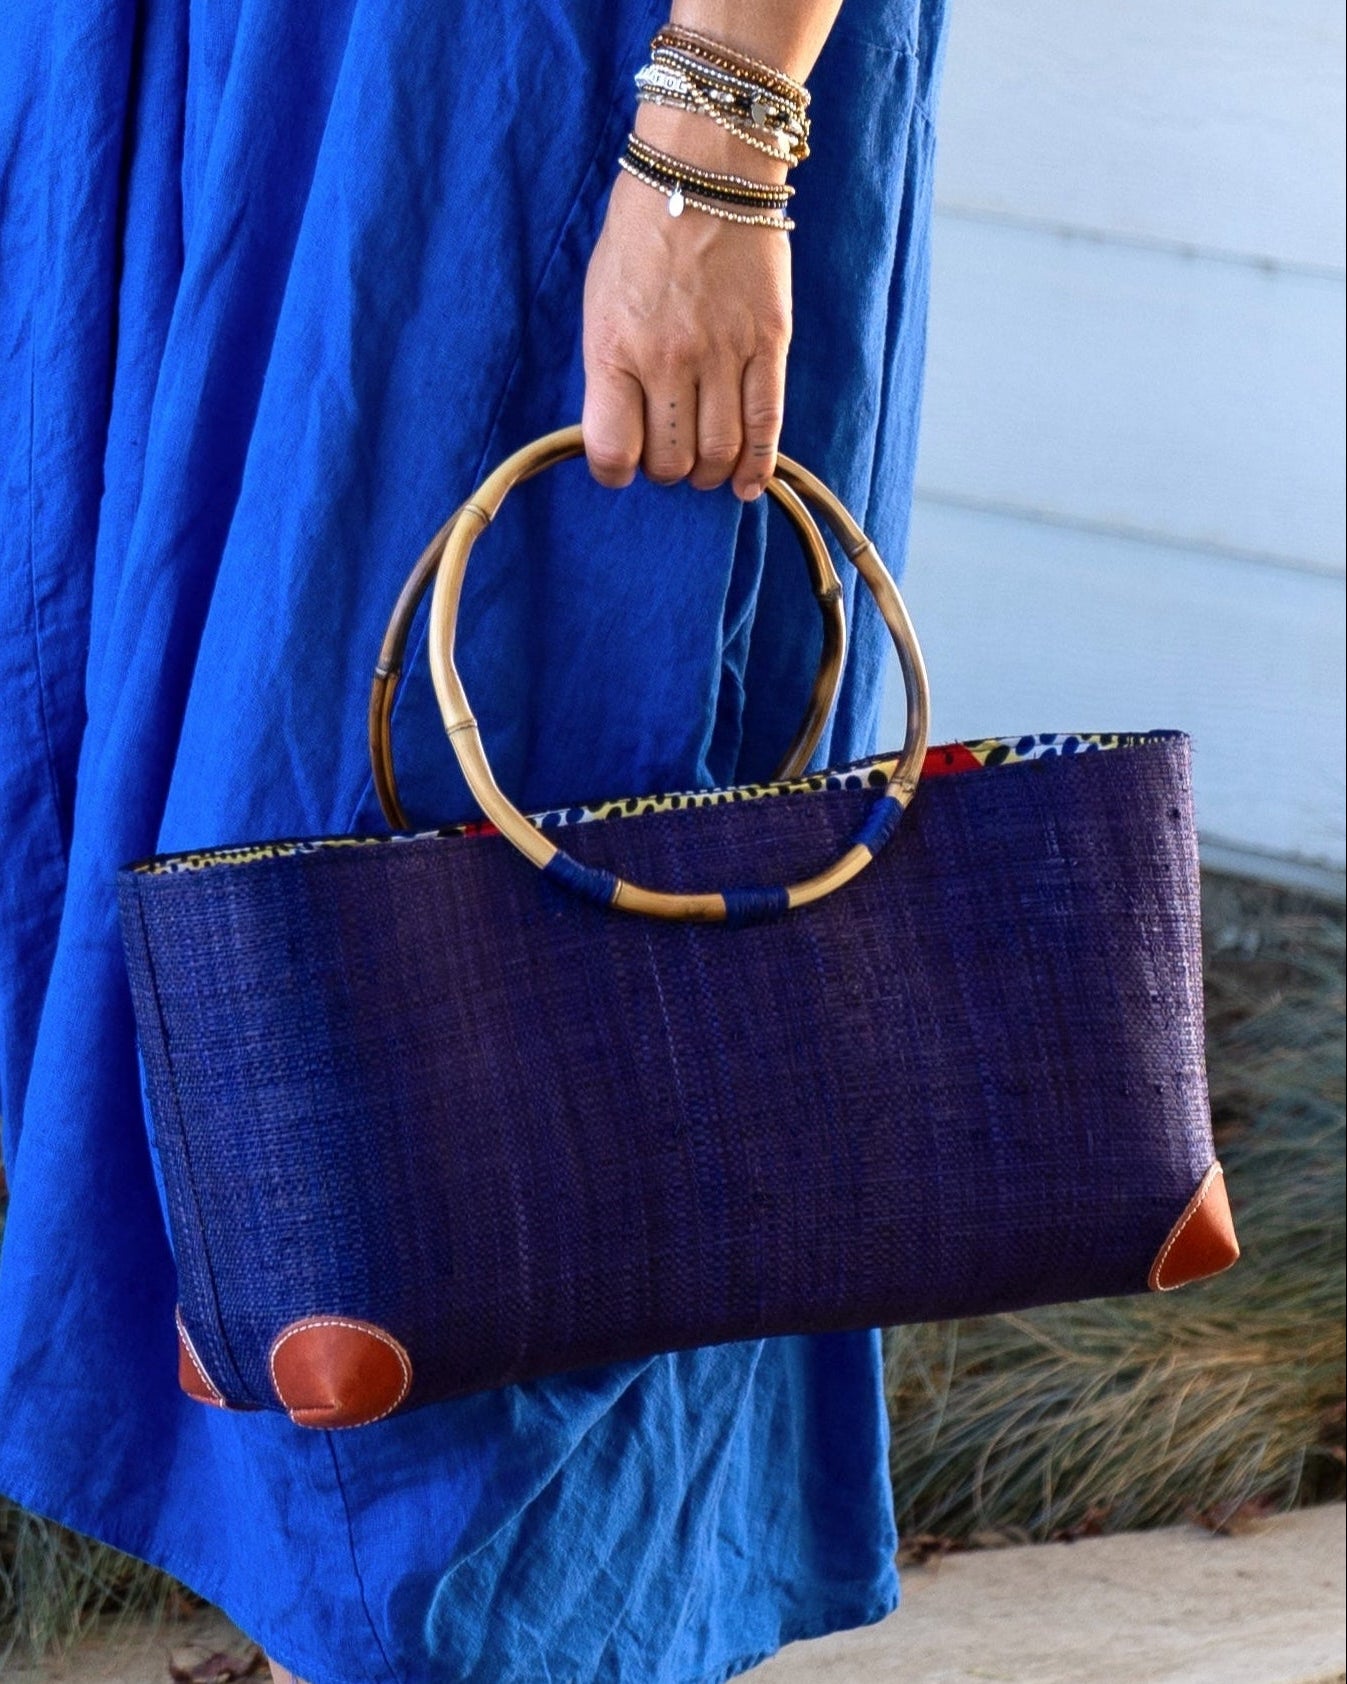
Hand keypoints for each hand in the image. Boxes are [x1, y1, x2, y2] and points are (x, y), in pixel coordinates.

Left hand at [581, 106, 792, 501]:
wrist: (704, 168)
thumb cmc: (642, 233)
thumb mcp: (599, 300)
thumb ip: (609, 368)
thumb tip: (623, 429)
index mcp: (615, 348)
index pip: (613, 451)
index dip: (615, 473)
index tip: (620, 468)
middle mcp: (668, 360)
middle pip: (669, 460)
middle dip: (665, 470)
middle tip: (666, 453)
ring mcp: (723, 354)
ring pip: (718, 452)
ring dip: (708, 472)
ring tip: (703, 463)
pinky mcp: (769, 345)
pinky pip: (766, 426)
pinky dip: (757, 466)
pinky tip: (748, 484)